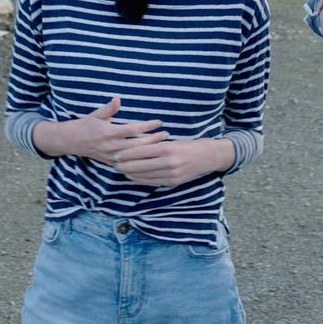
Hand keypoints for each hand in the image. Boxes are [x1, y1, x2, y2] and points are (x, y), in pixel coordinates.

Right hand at [33, 97, 167, 160]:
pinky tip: (152, 159)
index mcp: (109, 132)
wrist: (72, 142)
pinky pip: (129, 164)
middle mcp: (112, 146)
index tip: (159, 122)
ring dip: (150, 150)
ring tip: (164, 144)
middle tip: (167, 134)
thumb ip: (109, 108)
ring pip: (135, 155)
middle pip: (137, 144)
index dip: (147, 126)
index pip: (132, 129)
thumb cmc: (86, 125)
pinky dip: (141, 162)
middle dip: (154, 140)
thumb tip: (118, 99)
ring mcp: (112, 156)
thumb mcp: (96, 114)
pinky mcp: (112, 163)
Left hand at [115, 137, 234, 187]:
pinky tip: (134, 177)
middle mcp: (169, 162)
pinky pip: (153, 182)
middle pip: (141, 166)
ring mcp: (171, 174)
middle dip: (125, 166)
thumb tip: (134, 149)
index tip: (116, 155)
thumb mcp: (172, 141)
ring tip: (122, 171)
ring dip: (131, 174)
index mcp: (167, 148)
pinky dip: (141, 180)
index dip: (127, 154)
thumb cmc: (188, 145)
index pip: (142, 152)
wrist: (207, 156)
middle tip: (114, 164)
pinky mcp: (173, 182)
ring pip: (145, 176)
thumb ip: (155, 145)